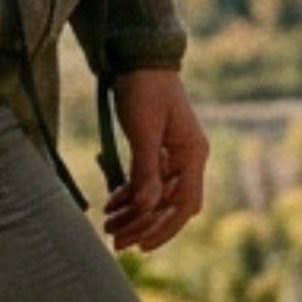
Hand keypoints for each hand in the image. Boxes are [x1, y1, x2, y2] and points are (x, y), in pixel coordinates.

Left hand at [102, 69, 209, 253]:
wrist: (136, 56)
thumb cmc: (144, 87)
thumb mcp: (143, 129)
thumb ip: (145, 169)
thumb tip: (146, 208)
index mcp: (192, 154)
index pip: (183, 204)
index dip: (163, 228)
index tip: (141, 245)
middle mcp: (187, 157)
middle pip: (170, 205)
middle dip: (144, 225)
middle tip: (116, 242)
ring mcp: (172, 153)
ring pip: (156, 195)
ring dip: (134, 213)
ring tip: (108, 227)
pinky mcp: (156, 148)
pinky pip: (146, 180)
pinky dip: (130, 194)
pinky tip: (111, 205)